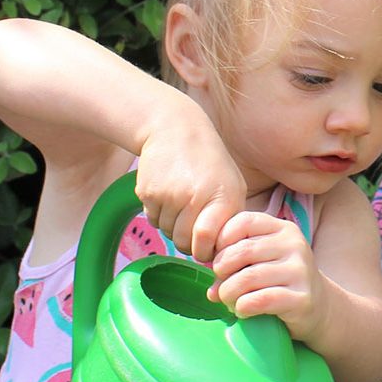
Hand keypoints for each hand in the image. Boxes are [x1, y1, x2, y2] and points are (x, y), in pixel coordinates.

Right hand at [133, 105, 247, 263]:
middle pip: (183, 242)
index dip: (205, 251)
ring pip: (166, 232)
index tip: (206, 249)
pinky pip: (152, 219)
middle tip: (192, 229)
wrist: (175, 129)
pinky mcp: (147, 192)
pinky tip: (168, 195)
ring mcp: (169, 194)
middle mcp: (194, 196)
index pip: (206, 240)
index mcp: (222, 197)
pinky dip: (159, 214)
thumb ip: (231, 218)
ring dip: (173, 227)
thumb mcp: (233, 186)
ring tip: (182, 204)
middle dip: (188, 243)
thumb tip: (223, 253)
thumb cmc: (210, 163)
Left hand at [208, 211, 327, 342]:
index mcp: (283, 228)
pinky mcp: (301, 298)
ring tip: (229, 301)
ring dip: (228, 294)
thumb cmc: (279, 281)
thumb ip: (235, 256)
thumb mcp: (262, 259)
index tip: (216, 261)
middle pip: (241, 252)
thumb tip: (208, 276)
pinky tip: (243, 311)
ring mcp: (301, 271)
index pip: (241, 222)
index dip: (220, 242)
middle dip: (221, 273)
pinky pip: (258, 300)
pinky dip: (242, 307)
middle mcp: (295, 245)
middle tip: (220, 286)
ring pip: (246, 279)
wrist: (318, 308)